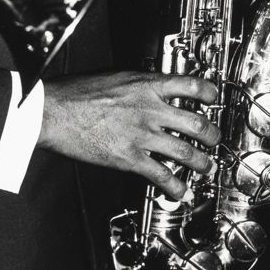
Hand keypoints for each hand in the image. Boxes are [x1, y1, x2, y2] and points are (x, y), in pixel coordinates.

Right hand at [39, 72, 219, 199]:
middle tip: (216, 140)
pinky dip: (174, 186)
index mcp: (148, 86)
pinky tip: (181, 191)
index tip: (214, 98)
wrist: (53, 111)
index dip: (209, 93)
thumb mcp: (117, 77)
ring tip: (207, 168)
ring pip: (184, 151)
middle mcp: (151, 110)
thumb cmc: (77, 93)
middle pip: (197, 123)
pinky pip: (160, 174)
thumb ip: (139, 85)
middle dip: (212, 135)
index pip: (192, 85)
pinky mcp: (128, 158)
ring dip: (201, 163)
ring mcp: (142, 135)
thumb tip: (151, 89)